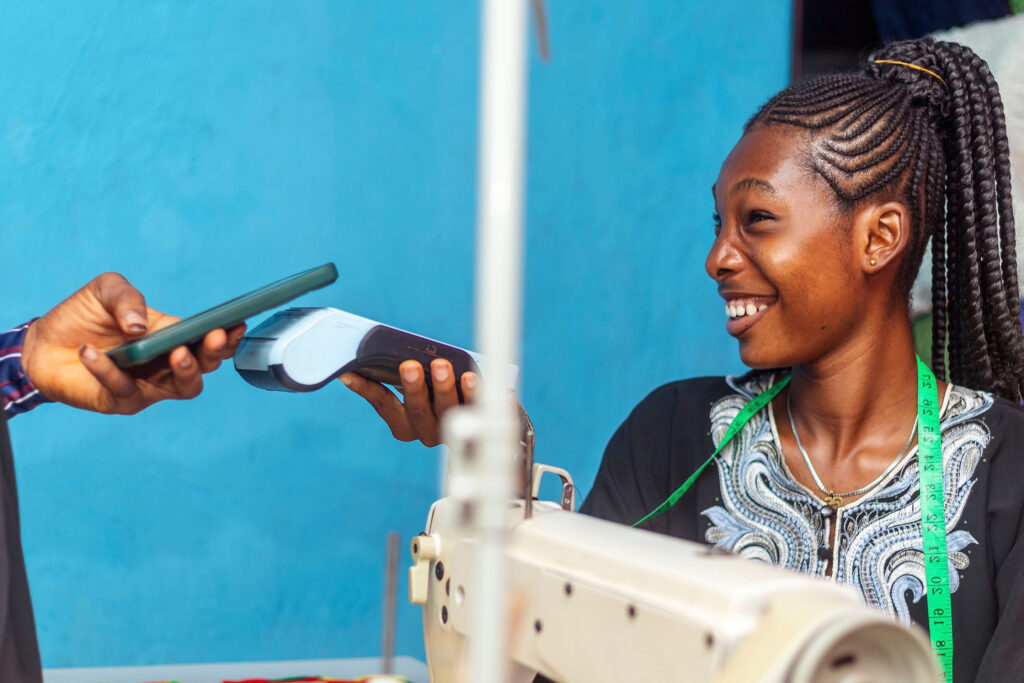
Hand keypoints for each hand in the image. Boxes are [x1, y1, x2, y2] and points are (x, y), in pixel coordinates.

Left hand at [21, 272, 246, 414]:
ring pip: (184, 388)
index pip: (209, 338)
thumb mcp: (104, 290)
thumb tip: (141, 326)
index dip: (227, 334)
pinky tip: (90, 353)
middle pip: (206, 366)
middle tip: (213, 336)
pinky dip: (108, 371)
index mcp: (172, 335)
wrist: (42, 344)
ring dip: (187, 371)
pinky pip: (124, 389)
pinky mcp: (121, 400)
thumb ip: (126, 297)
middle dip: (214, 352)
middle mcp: (167, 363)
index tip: (236, 323)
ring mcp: (149, 385)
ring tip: (176, 352)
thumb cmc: (82, 316)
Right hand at [339, 358, 477, 446]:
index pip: (383, 404)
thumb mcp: (417, 382)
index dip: (366, 389)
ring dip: (443, 388)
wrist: (481, 415)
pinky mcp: (481, 420)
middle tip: (409, 365)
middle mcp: (427, 431)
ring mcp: (455, 428)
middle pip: (417, 411)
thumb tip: (363, 353)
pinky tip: (470, 377)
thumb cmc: (438, 388)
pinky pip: (478, 409)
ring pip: (446, 410)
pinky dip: (473, 393)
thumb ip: (396, 373)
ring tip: (442, 365)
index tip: (350, 373)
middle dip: (413, 388)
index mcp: (405, 425)